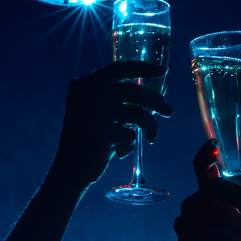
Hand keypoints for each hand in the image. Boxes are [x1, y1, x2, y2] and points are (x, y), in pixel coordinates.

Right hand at [49, 61, 172, 188]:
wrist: (70, 171)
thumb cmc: (93, 144)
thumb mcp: (104, 116)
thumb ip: (123, 102)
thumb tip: (160, 90)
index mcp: (82, 85)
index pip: (118, 69)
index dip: (143, 68)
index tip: (164, 71)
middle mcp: (82, 93)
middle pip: (132, 89)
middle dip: (156, 100)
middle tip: (169, 112)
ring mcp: (88, 109)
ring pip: (136, 112)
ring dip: (150, 126)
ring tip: (152, 138)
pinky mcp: (97, 128)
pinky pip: (130, 134)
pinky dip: (132, 144)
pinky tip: (122, 151)